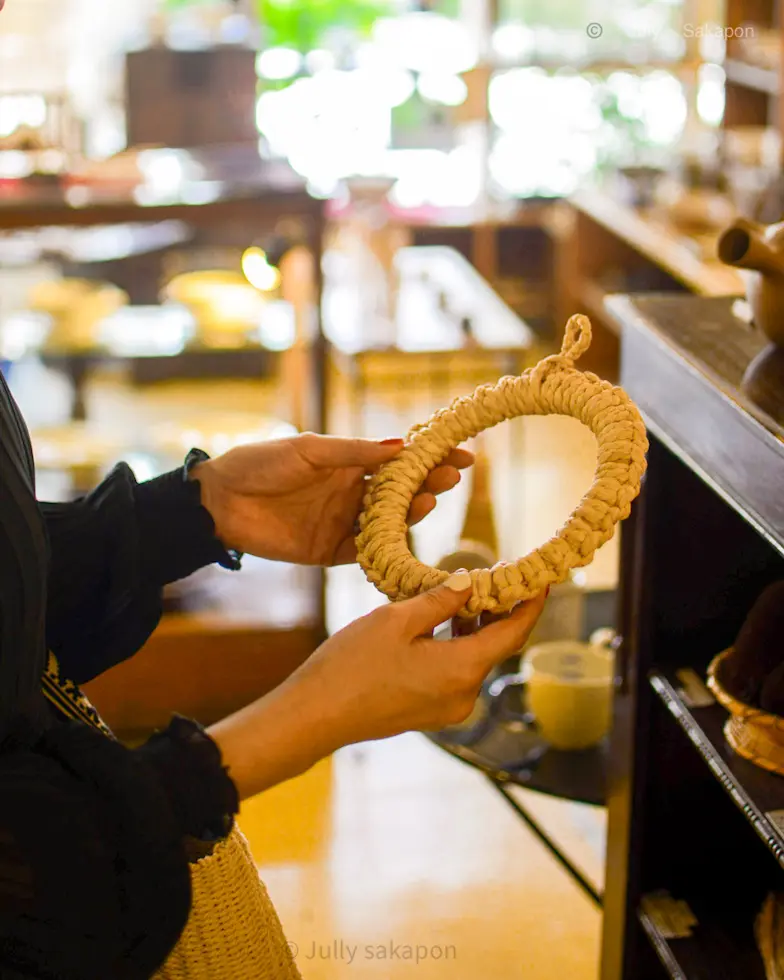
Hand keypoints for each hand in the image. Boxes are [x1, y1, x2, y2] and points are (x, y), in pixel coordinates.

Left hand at [192, 433, 472, 565]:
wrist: (218, 502)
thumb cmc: (260, 464)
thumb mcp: (308, 451)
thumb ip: (353, 453)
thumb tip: (401, 446)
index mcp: (349, 465)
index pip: (399, 461)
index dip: (430, 458)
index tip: (461, 454)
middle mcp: (352, 494)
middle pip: (401, 492)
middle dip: (428, 484)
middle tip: (451, 479)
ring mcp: (342, 523)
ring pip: (388, 522)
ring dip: (410, 513)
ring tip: (428, 502)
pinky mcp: (329, 551)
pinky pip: (364, 552)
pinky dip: (384, 548)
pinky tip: (403, 540)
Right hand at [208, 573, 547, 798]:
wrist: (316, 715)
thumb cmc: (351, 665)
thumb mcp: (396, 620)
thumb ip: (439, 600)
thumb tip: (469, 584)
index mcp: (461, 670)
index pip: (514, 633)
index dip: (531, 604)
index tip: (542, 579)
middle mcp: (463, 695)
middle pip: (496, 647)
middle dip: (499, 610)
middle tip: (495, 574)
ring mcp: (447, 708)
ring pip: (474, 659)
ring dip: (475, 627)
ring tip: (464, 592)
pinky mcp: (430, 712)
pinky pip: (456, 673)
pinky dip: (457, 645)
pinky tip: (441, 622)